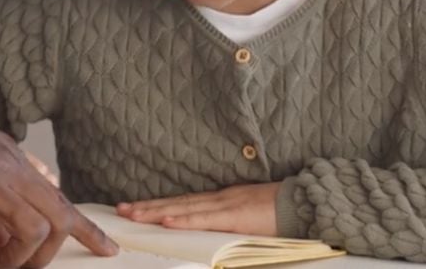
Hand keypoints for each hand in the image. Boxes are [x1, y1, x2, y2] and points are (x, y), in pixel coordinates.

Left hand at [116, 183, 282, 235]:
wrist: (305, 202)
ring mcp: (225, 205)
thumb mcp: (247, 213)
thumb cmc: (280, 211)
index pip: (182, 203)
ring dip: (156, 212)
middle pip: (175, 203)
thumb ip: (227, 218)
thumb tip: (209, 228)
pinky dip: (183, 220)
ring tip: (133, 215)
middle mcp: (218, 198)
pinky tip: (166, 221)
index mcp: (220, 199)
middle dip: (147, 208)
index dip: (157, 205)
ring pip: (183, 209)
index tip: (134, 208)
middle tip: (120, 211)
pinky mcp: (235, 215)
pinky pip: (204, 219)